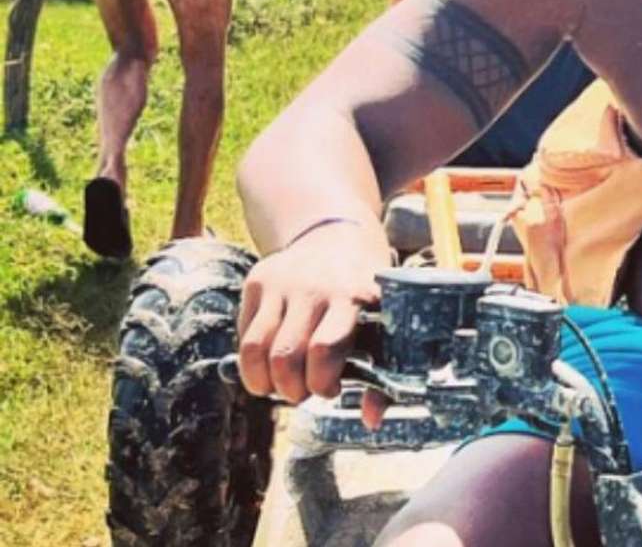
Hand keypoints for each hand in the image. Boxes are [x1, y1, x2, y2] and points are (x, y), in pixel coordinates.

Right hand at [238, 223, 386, 422]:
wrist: (337, 234)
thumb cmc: (366, 291)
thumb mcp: (384, 323)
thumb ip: (382, 374)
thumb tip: (371, 421)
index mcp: (354, 298)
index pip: (324, 350)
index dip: (321, 383)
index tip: (329, 390)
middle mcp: (314, 288)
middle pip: (285, 357)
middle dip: (291, 390)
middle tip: (302, 392)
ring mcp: (282, 282)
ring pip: (255, 349)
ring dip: (264, 381)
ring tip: (280, 386)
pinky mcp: (257, 280)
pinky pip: (244, 333)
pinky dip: (252, 359)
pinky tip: (270, 360)